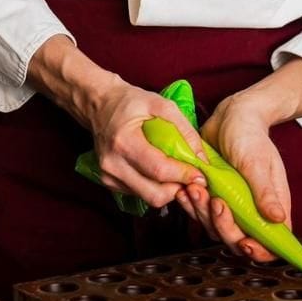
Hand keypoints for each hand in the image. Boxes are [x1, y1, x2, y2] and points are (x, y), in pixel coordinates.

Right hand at [27, 35, 206, 208]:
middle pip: (154, 193)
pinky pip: (139, 194)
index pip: (158, 170)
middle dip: (178, 189)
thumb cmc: (130, 102)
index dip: (183, 175)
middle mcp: (112, 164)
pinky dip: (154, 187)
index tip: (202, 174)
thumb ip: (184, 128)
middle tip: (192, 177)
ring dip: (168, 190)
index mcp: (123, 142)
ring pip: (148, 198)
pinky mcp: (108, 182)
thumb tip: (202, 157)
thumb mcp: (160, 104)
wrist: (100, 104)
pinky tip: (161, 173)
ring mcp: (108, 176)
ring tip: (178, 173)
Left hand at [175, 94, 290, 263]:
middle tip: (216, 203)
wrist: (232, 115)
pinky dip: (191, 204)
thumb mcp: (258, 162)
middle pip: (238, 239)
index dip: (259, 251)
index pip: (270, 242)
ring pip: (215, 227)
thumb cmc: (251, 135)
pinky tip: (184, 191)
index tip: (245, 243)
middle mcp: (251, 209)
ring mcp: (231, 204)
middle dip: (224, 227)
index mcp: (270, 204)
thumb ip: (265, 191)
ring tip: (196, 189)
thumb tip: (278, 218)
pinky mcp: (213, 195)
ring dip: (203, 213)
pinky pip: (200, 212)